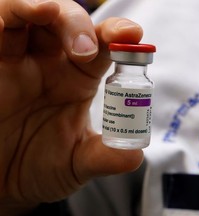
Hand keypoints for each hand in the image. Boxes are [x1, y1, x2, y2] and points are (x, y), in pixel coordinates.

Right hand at [0, 0, 142, 214]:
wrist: (3, 181)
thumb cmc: (40, 167)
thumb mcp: (78, 163)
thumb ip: (104, 157)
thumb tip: (135, 156)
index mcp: (80, 80)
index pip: (103, 47)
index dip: (118, 36)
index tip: (133, 34)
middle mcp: (53, 63)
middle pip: (70, 22)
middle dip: (80, 25)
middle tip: (86, 50)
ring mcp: (21, 59)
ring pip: (34, 14)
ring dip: (47, 10)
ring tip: (51, 16)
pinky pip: (0, 26)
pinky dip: (11, 15)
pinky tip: (21, 17)